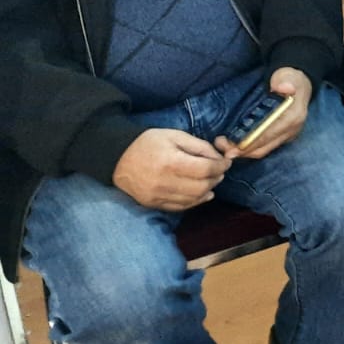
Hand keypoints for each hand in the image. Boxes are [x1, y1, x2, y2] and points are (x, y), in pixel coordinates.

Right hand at [114, 129, 228, 210]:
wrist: (118, 157)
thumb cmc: (149, 143)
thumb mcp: (176, 136)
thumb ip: (200, 147)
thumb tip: (219, 159)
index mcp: (171, 162)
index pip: (205, 169)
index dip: (221, 166)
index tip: (226, 162)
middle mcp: (164, 182)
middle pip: (201, 187)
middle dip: (216, 179)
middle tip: (219, 171)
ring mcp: (157, 196)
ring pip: (192, 199)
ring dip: (207, 190)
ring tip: (211, 180)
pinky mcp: (152, 204)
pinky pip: (180, 207)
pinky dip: (195, 201)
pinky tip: (203, 194)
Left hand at [214, 68, 312, 159]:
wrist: (299, 84)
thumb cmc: (289, 78)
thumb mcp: (287, 76)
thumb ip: (285, 81)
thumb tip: (284, 87)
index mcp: (293, 117)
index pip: (268, 135)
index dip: (249, 143)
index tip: (230, 147)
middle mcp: (292, 131)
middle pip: (263, 148)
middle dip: (242, 150)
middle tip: (221, 147)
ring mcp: (288, 136)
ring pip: (263, 150)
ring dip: (243, 152)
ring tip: (224, 148)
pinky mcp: (282, 138)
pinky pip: (264, 147)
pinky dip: (249, 148)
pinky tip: (236, 146)